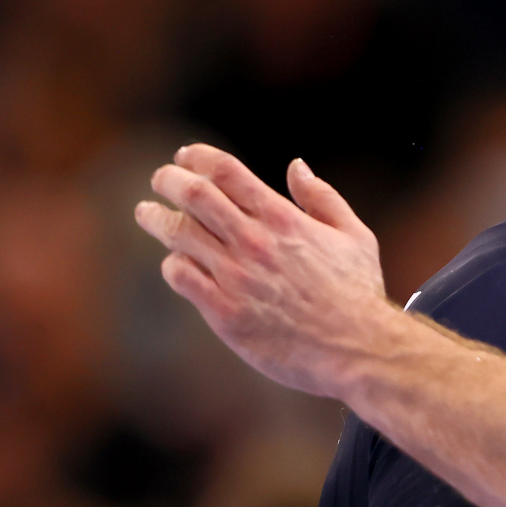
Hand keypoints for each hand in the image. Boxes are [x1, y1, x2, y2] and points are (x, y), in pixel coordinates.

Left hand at [136, 144, 391, 398]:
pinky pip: (181, 276)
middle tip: (160, 179)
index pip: (226, 171)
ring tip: (147, 214)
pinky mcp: (225, 313)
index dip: (198, 157)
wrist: (357, 350)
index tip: (186, 157)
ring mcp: (236, 278)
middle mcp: (254, 242)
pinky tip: (177, 264)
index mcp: (283, 218)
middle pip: (193, 194)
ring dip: (156, 218)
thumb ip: (322, 197)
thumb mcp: (354, 236)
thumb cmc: (358, 294)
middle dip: (168, 179)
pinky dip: (173, 264)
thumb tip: (296, 166)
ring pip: (178, 233)